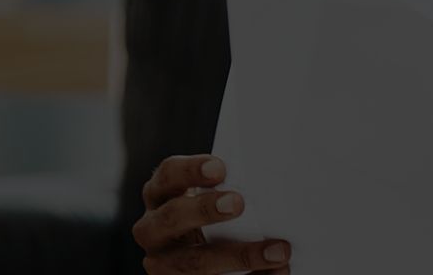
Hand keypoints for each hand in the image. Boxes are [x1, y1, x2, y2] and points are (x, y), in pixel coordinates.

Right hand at [133, 154, 292, 273]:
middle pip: (171, 218)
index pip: (167, 176)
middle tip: (238, 203)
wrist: (201, 260)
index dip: (189, 170)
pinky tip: (278, 271)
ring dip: (240, 257)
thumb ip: (230, 191)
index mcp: (161, 197)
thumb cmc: (212, 218)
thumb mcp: (211, 200)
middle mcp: (153, 230)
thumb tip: (275, 189)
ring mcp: (163, 263)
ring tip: (279, 251)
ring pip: (193, 262)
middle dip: (204, 210)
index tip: (219, 168)